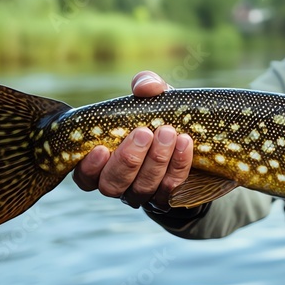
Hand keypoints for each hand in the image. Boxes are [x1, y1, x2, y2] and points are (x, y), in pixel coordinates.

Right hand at [72, 71, 194, 208]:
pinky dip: (179, 165)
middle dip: (128, 159)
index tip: (100, 148)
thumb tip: (144, 88)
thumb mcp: (154, 99)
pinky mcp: (168, 198)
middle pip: (112, 184)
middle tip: (144, 132)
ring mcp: (143, 194)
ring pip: (142, 188)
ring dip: (156, 160)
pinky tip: (185, 143)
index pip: (84, 176)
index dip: (89, 167)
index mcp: (102, 163)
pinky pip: (171, 189)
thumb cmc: (161, 118)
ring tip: (168, 132)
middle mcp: (119, 183)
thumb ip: (146, 86)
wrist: (199, 142)